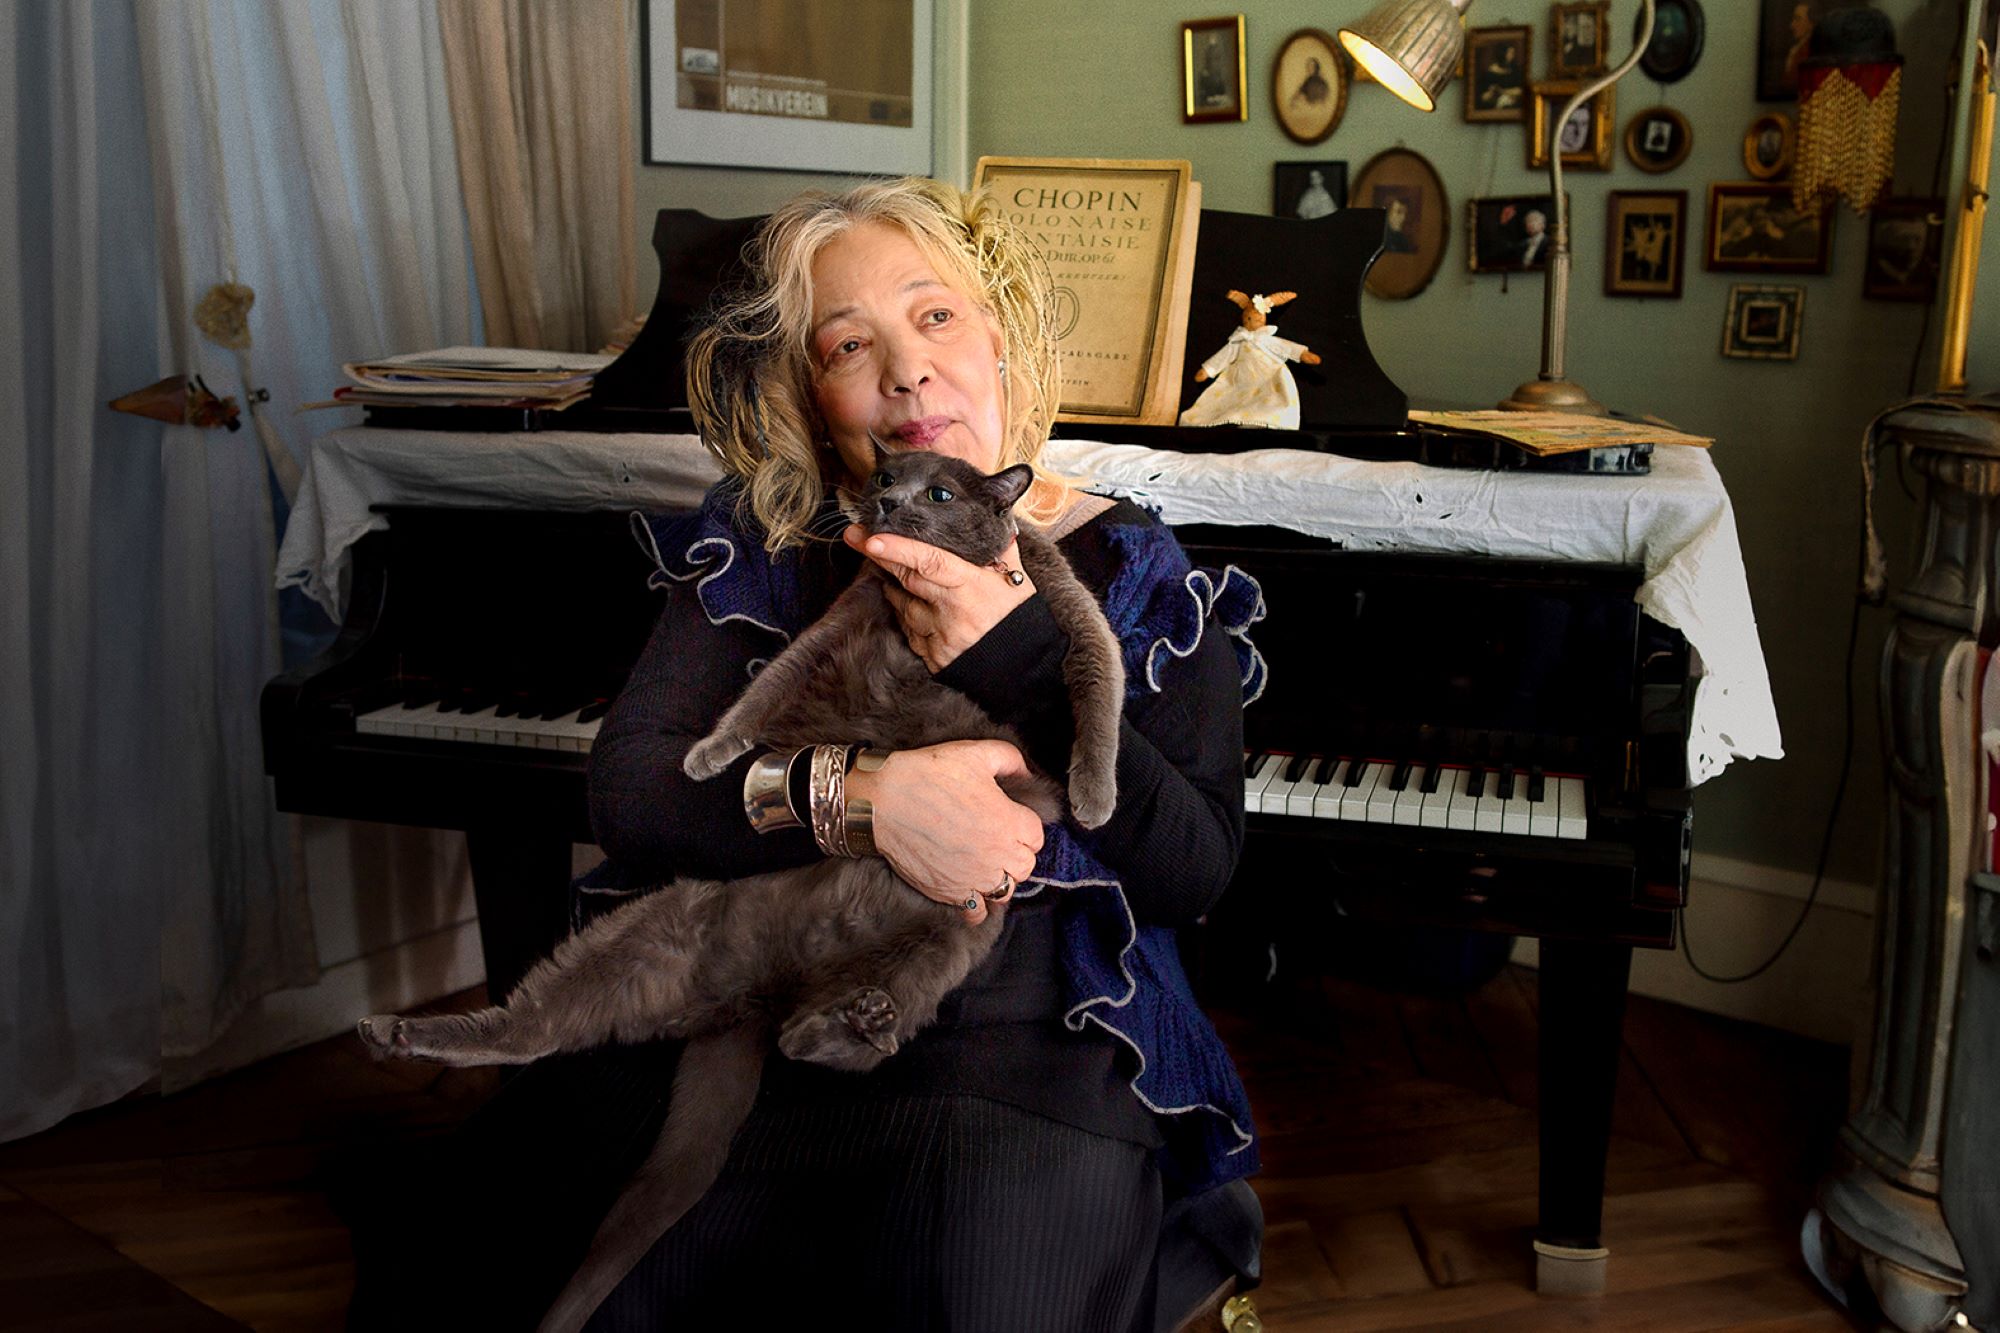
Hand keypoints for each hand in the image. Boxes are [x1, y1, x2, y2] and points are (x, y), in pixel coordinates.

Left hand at [844, 525, 1034, 672]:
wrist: (1025, 666)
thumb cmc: (1018, 615)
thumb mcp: (1015, 576)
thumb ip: (1000, 546)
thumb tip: (995, 516)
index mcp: (971, 586)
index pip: (929, 562)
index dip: (899, 549)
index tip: (872, 539)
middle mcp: (951, 611)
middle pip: (907, 579)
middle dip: (879, 556)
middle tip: (856, 536)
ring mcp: (939, 636)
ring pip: (903, 605)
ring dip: (894, 587)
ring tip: (889, 568)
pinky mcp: (932, 656)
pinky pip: (909, 630)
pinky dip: (906, 614)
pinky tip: (909, 603)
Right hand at [844, 740, 1042, 924]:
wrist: (882, 800)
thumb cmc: (928, 773)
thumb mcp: (975, 752)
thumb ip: (1010, 759)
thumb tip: (1027, 774)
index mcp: (1009, 821)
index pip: (1037, 836)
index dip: (1025, 826)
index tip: (1010, 819)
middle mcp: (996, 855)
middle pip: (1026, 866)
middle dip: (1016, 853)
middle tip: (998, 839)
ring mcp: (973, 877)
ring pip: (1005, 891)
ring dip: (1000, 878)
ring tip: (985, 863)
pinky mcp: (949, 892)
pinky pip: (976, 912)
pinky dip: (978, 905)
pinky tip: (970, 888)